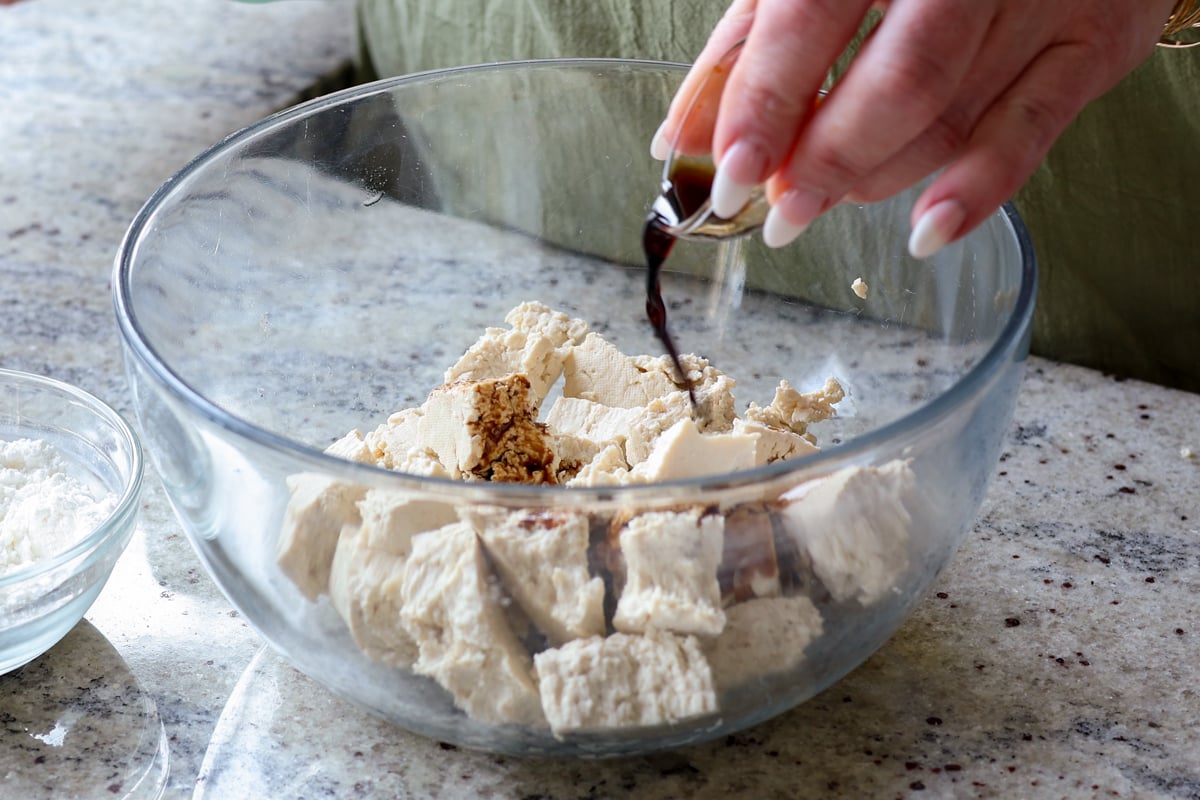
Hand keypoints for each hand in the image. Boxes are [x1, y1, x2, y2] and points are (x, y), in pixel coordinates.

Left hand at [654, 0, 1175, 255]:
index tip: (729, 177)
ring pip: (951, 118)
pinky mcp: (1093, 43)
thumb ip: (747, 46)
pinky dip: (974, 194)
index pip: (812, 18)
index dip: (765, 104)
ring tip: (827, 200)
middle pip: (898, 84)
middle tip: (782, 212)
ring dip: (875, 179)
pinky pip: (1032, 134)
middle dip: (827, 163)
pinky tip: (925, 233)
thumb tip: (682, 144)